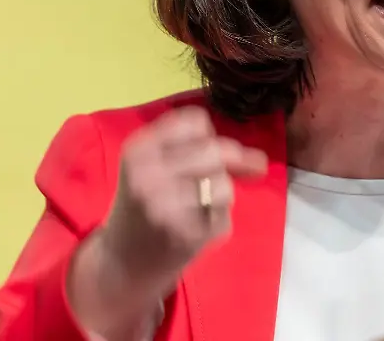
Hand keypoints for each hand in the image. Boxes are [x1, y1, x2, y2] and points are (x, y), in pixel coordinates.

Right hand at [68, 106, 267, 336]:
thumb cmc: (142, 205)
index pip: (195, 121)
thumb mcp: (150, 166)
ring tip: (197, 207)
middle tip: (206, 185)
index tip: (201, 153)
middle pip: (215, 150)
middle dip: (223, 165)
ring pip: (224, 184)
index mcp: (138, 150)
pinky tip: (194, 227)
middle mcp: (149, 175)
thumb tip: (261, 161)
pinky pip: (224, 216)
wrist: (122, 261)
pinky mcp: (186, 235)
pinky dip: (217, 220)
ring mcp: (167, 206)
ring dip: (220, 195)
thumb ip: (196, 149)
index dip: (206, 137)